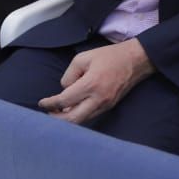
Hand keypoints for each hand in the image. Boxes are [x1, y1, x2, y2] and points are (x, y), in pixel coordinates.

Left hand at [37, 38, 154, 124]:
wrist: (135, 61)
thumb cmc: (109, 56)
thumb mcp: (83, 58)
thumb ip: (69, 75)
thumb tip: (65, 90)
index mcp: (90, 84)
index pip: (63, 100)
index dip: (50, 103)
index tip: (42, 102)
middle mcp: (98, 99)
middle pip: (72, 119)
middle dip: (57, 118)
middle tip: (48, 112)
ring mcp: (105, 105)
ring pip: (82, 121)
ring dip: (68, 119)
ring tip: (58, 112)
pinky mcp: (109, 107)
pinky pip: (90, 116)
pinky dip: (79, 115)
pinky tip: (72, 109)